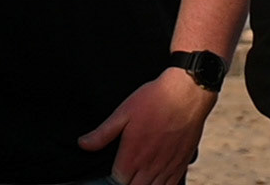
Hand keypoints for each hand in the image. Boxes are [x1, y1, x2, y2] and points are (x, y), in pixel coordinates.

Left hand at [77, 68, 217, 184]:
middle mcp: (150, 166)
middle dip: (127, 184)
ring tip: (138, 177)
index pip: (117, 182)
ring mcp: (167, 167)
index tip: (112, 172)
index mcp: (132, 156)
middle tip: (125, 173)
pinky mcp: (181, 164)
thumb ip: (102, 133)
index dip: (112, 179)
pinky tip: (156, 180)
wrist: (187, 93)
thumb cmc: (154, 100)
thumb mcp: (123, 113)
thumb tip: (83, 144)